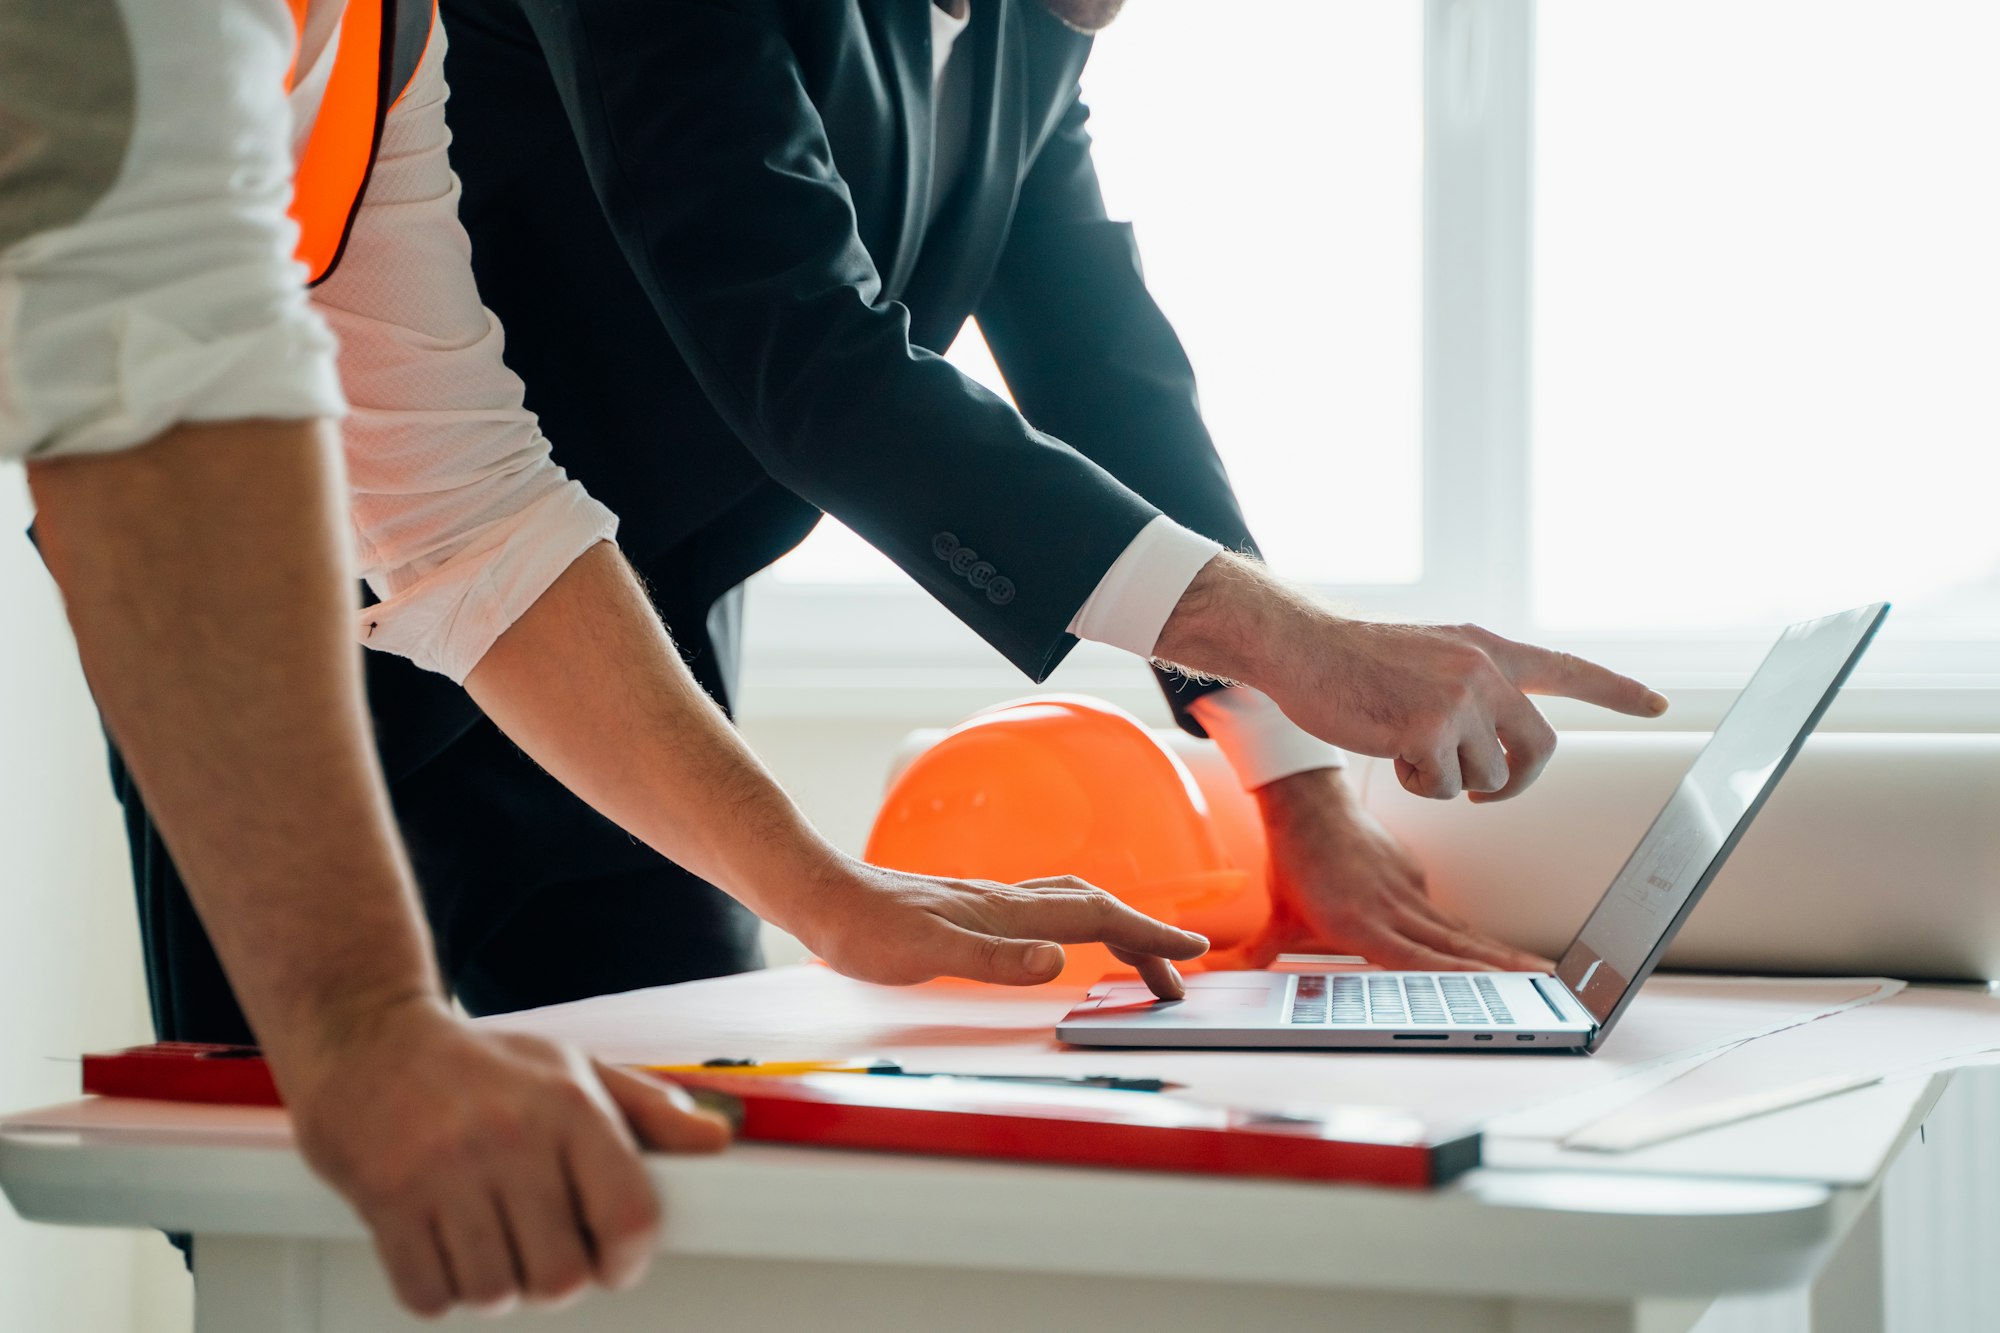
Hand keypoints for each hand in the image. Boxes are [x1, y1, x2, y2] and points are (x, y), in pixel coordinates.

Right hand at [279, 997, 729, 1318]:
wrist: (365, 1039)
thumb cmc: (477, 1063)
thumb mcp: (572, 1068)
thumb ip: (647, 1111)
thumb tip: (715, 1140)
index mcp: (568, 1105)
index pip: (629, 1218)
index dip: (627, 1260)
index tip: (612, 1261)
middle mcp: (510, 1137)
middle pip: (561, 1274)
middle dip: (554, 1279)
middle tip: (537, 1249)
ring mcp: (445, 1171)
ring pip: (494, 1292)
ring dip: (494, 1284)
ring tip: (486, 1240)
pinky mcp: (387, 1200)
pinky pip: (429, 1295)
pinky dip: (439, 1289)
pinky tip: (442, 1245)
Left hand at [780, 854, 1210, 998]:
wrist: (818, 895)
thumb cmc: (864, 928)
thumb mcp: (927, 954)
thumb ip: (994, 959)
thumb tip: (1057, 960)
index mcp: (1007, 912)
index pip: (1097, 916)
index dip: (1148, 933)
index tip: (1192, 949)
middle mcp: (1006, 901)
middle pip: (1096, 907)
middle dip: (1144, 937)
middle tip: (1177, 973)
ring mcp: (988, 903)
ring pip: (1071, 904)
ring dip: (1115, 927)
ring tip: (1138, 957)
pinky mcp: (969, 909)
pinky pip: (1044, 911)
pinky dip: (1077, 924)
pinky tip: (1064, 941)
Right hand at [1152, 555, 1668, 800]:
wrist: (1302, 646)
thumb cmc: (1352, 658)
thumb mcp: (1427, 655)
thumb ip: (1470, 684)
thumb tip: (1498, 734)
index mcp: (1487, 649)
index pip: (1568, 669)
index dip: (1617, 691)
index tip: (1658, 704)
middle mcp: (1484, 670)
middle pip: (1540, 749)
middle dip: (1515, 782)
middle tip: (1485, 791)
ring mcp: (1460, 699)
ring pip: (1487, 777)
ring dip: (1449, 781)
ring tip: (1407, 749)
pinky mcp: (1431, 729)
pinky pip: (1448, 788)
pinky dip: (1420, 784)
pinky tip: (1390, 751)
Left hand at [1247, 768, 1551, 971]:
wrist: (1307, 801)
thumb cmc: (1293, 863)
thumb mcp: (1276, 917)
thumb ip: (1259, 954)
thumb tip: (1218, 975)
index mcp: (1361, 922)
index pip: (1416, 959)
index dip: (1455, 978)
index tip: (1492, 993)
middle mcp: (1392, 908)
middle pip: (1456, 947)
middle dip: (1502, 972)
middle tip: (1548, 992)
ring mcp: (1408, 891)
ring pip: (1460, 931)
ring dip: (1501, 957)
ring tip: (1544, 978)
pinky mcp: (1414, 878)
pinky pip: (1448, 915)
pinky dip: (1476, 939)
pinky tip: (1506, 961)